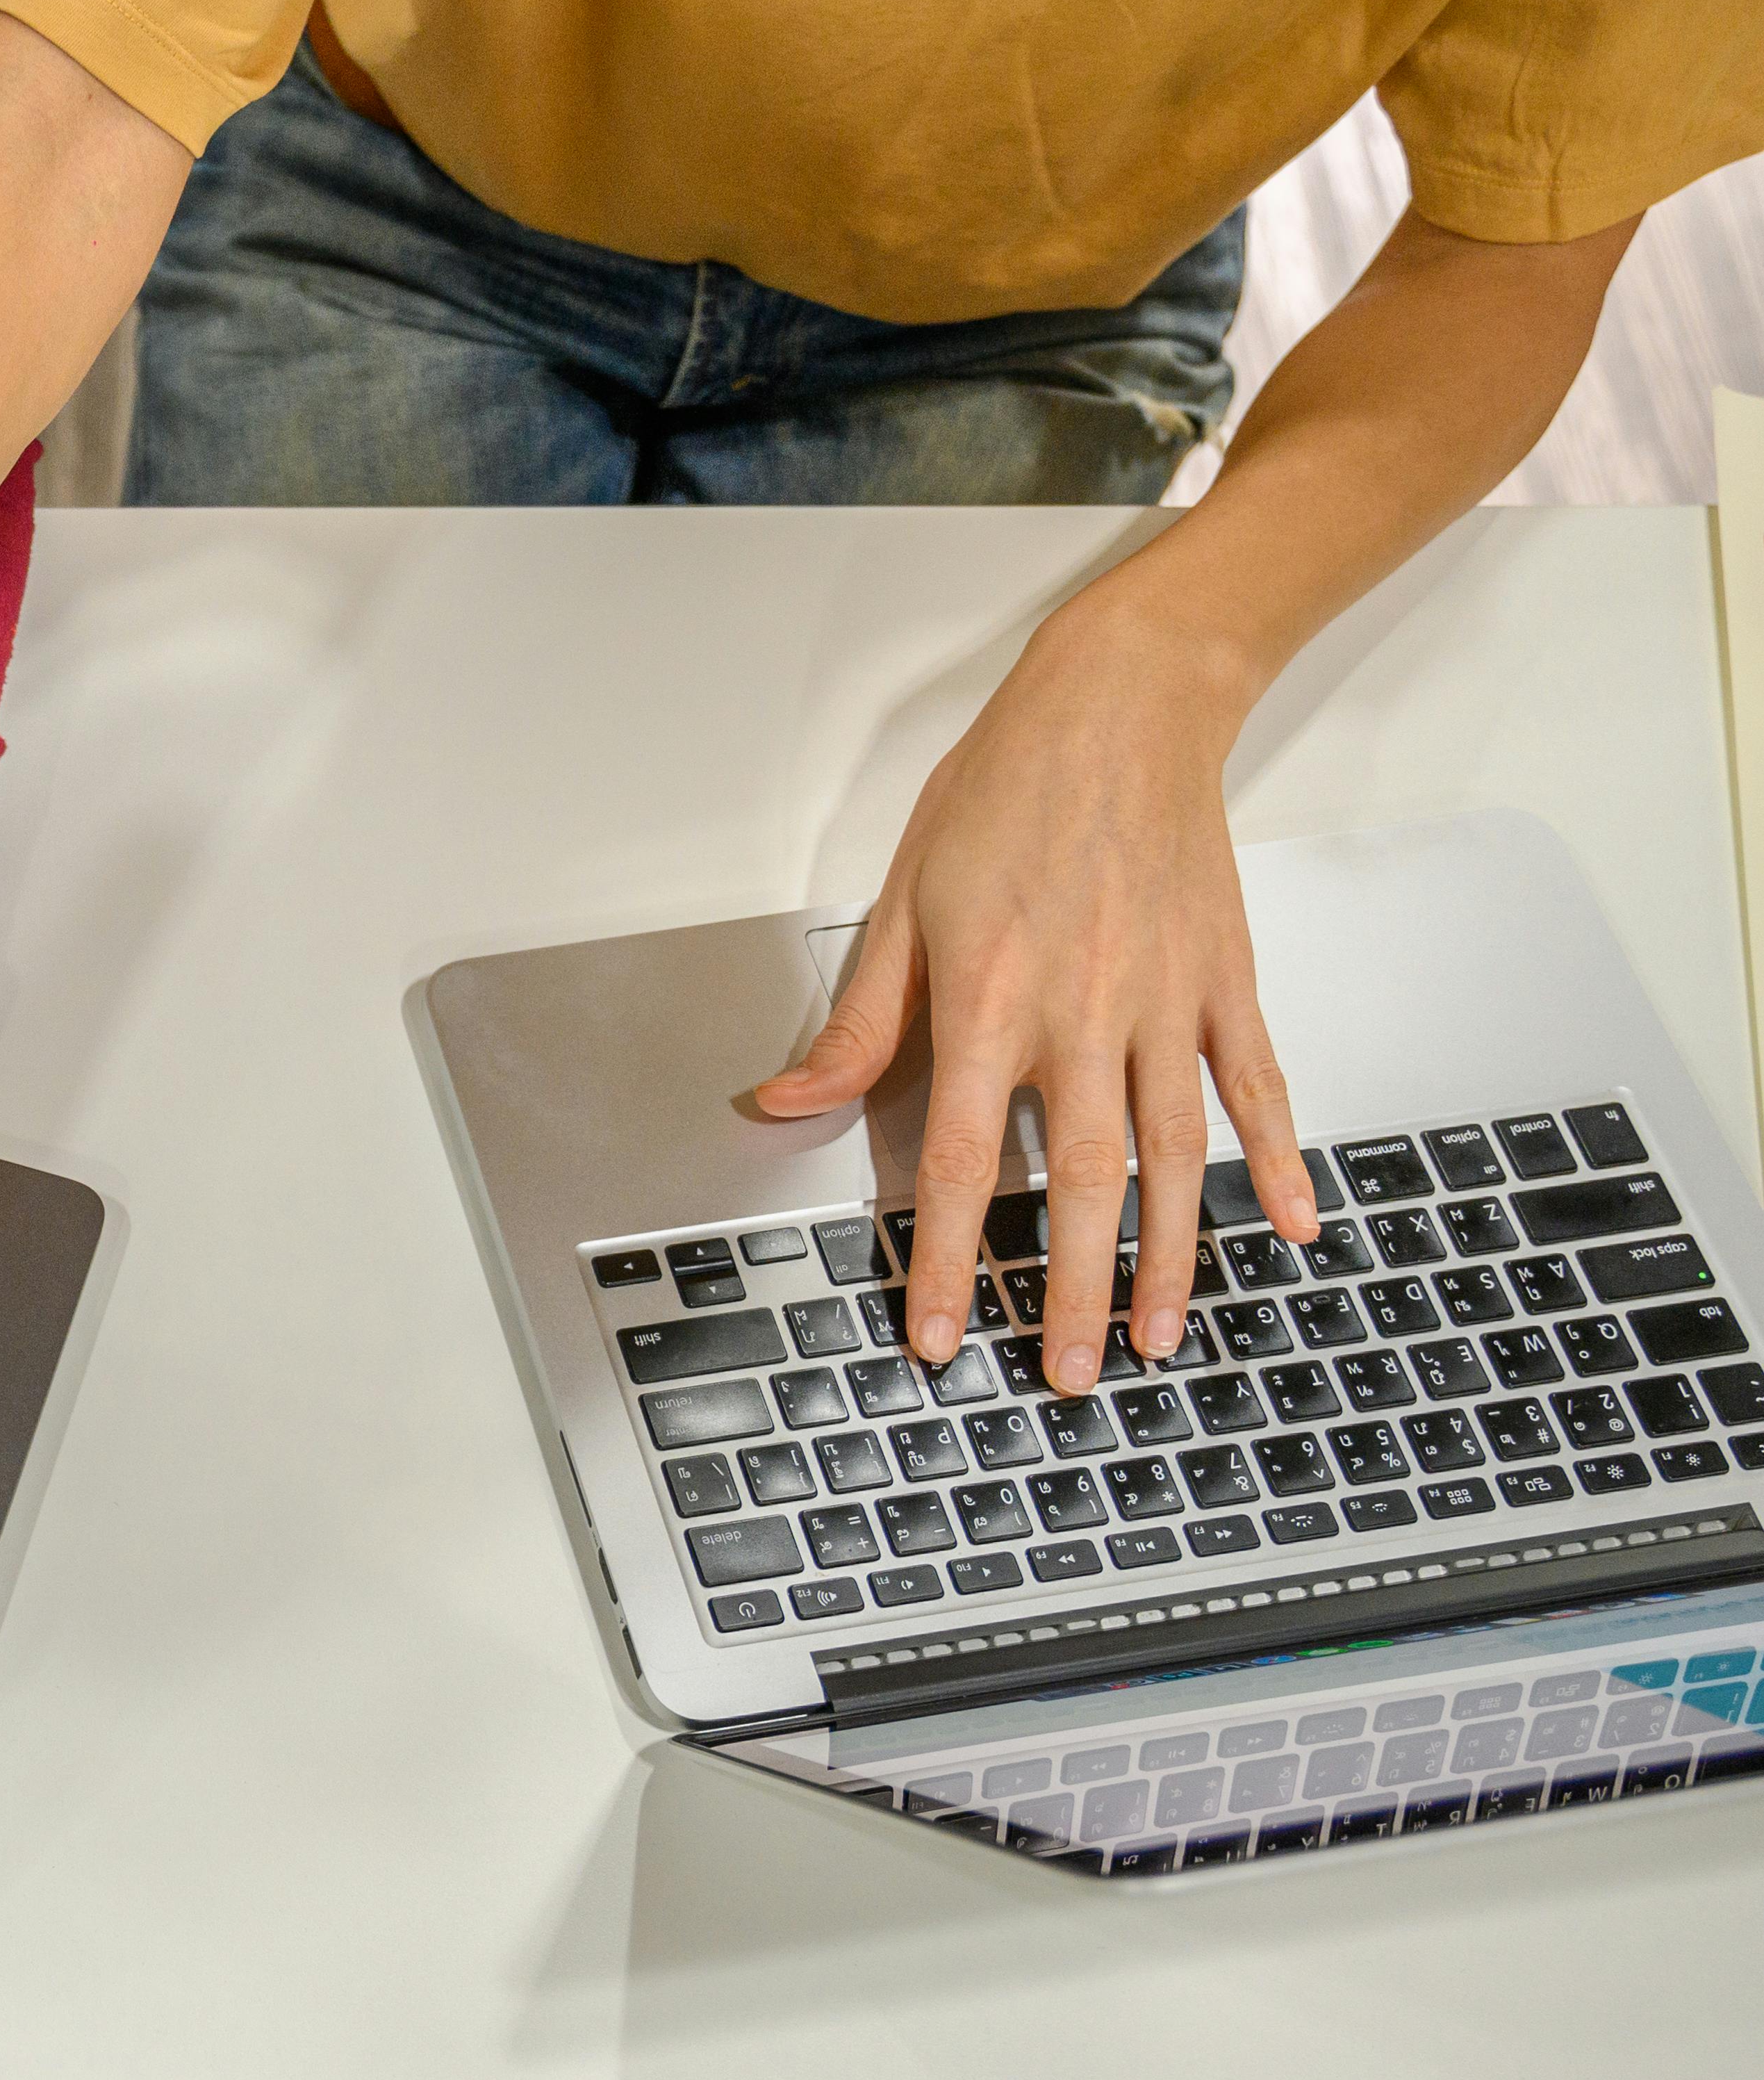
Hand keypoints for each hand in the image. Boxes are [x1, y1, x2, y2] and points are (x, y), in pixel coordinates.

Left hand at [756, 605, 1316, 1397]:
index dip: (943, 1258)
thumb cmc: (1005, 791)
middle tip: (1064, 1376)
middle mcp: (1082, 1014)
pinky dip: (1281, 1157)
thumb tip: (784, 1103)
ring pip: (1173, 1154)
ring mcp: (1165, 1001)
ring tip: (1155, 1337)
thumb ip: (859, 1023)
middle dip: (1066, 1288)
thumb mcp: (903, 902)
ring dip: (1169, 1255)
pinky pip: (1257, 1085)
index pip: (954, 1160)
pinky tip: (1294, 1223)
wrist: (1123, 703)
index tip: (936, 1335)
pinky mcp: (1227, 978)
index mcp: (989, 1001)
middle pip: (1075, 1181)